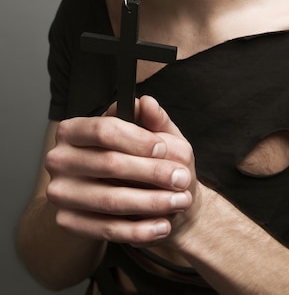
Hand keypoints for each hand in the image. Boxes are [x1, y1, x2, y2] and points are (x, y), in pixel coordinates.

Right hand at [45, 96, 193, 245]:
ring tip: (180, 201)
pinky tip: (163, 225)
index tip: (163, 147)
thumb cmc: (141, 160)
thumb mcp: (154, 135)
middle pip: (109, 164)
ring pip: (111, 200)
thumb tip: (148, 103)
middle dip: (151, 172)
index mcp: (74, 130)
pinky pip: (107, 229)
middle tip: (182, 179)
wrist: (127, 199)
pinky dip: (140, 230)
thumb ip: (152, 119)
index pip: (104, 130)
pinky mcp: (68, 222)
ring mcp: (61, 192)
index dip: (136, 139)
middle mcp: (60, 159)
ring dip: (152, 202)